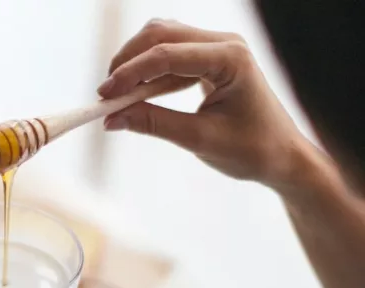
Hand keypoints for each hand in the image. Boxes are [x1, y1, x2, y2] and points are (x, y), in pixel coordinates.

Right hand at [99, 19, 306, 190]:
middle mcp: (224, 43)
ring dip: (136, 64)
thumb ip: (154, 124)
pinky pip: (170, 53)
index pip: (168, 55)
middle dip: (128, 62)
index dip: (130, 73)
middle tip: (106, 95)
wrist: (281, 155)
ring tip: (118, 96)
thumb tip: (111, 119)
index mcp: (231, 59)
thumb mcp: (199, 139)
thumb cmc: (251, 150)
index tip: (104, 96)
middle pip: (161, 34)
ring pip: (162, 38)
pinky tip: (138, 94)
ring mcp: (217, 47)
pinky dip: (149, 72)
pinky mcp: (209, 58)